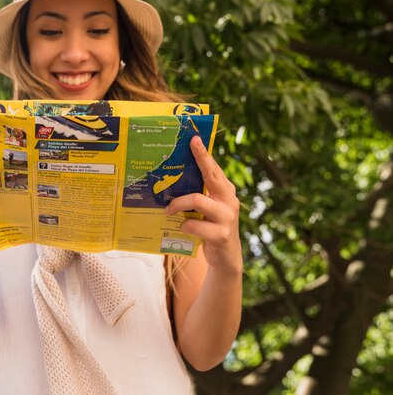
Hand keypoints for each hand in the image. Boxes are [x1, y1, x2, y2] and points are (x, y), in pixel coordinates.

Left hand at [166, 136, 241, 273]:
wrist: (225, 257)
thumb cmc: (211, 227)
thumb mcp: (207, 208)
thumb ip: (199, 193)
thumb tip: (174, 176)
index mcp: (225, 191)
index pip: (213, 168)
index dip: (203, 153)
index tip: (194, 139)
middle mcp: (229, 200)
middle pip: (211, 176)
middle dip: (200, 160)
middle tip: (186, 147)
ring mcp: (227, 217)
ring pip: (198, 200)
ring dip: (179, 203)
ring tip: (167, 209)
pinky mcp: (222, 234)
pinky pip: (196, 224)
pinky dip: (185, 225)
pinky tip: (181, 227)